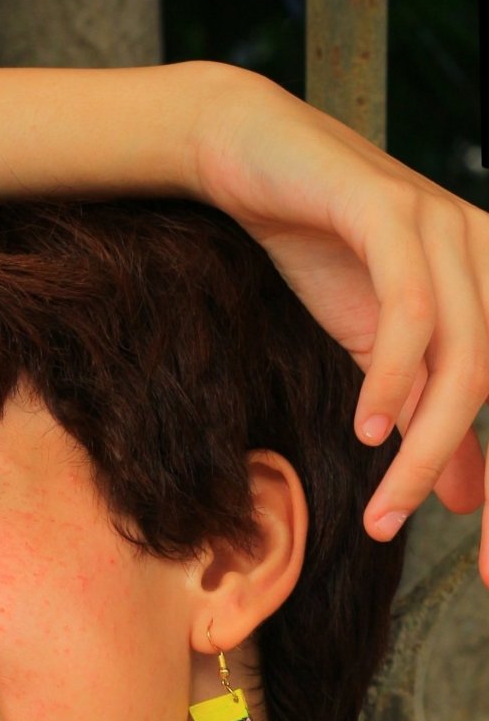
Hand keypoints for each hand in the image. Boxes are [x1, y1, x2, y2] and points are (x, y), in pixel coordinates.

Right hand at [191, 66, 488, 585]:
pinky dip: (393, 378)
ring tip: (386, 509)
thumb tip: (470, 500)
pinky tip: (366, 428)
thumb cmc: (323, 249)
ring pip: (466, 360)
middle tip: (470, 559)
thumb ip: (433, 421)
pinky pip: (412, 311)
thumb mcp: (383, 356)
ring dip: (426, 448)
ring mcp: (447, 229)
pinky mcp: (392, 214)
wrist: (253, 160)